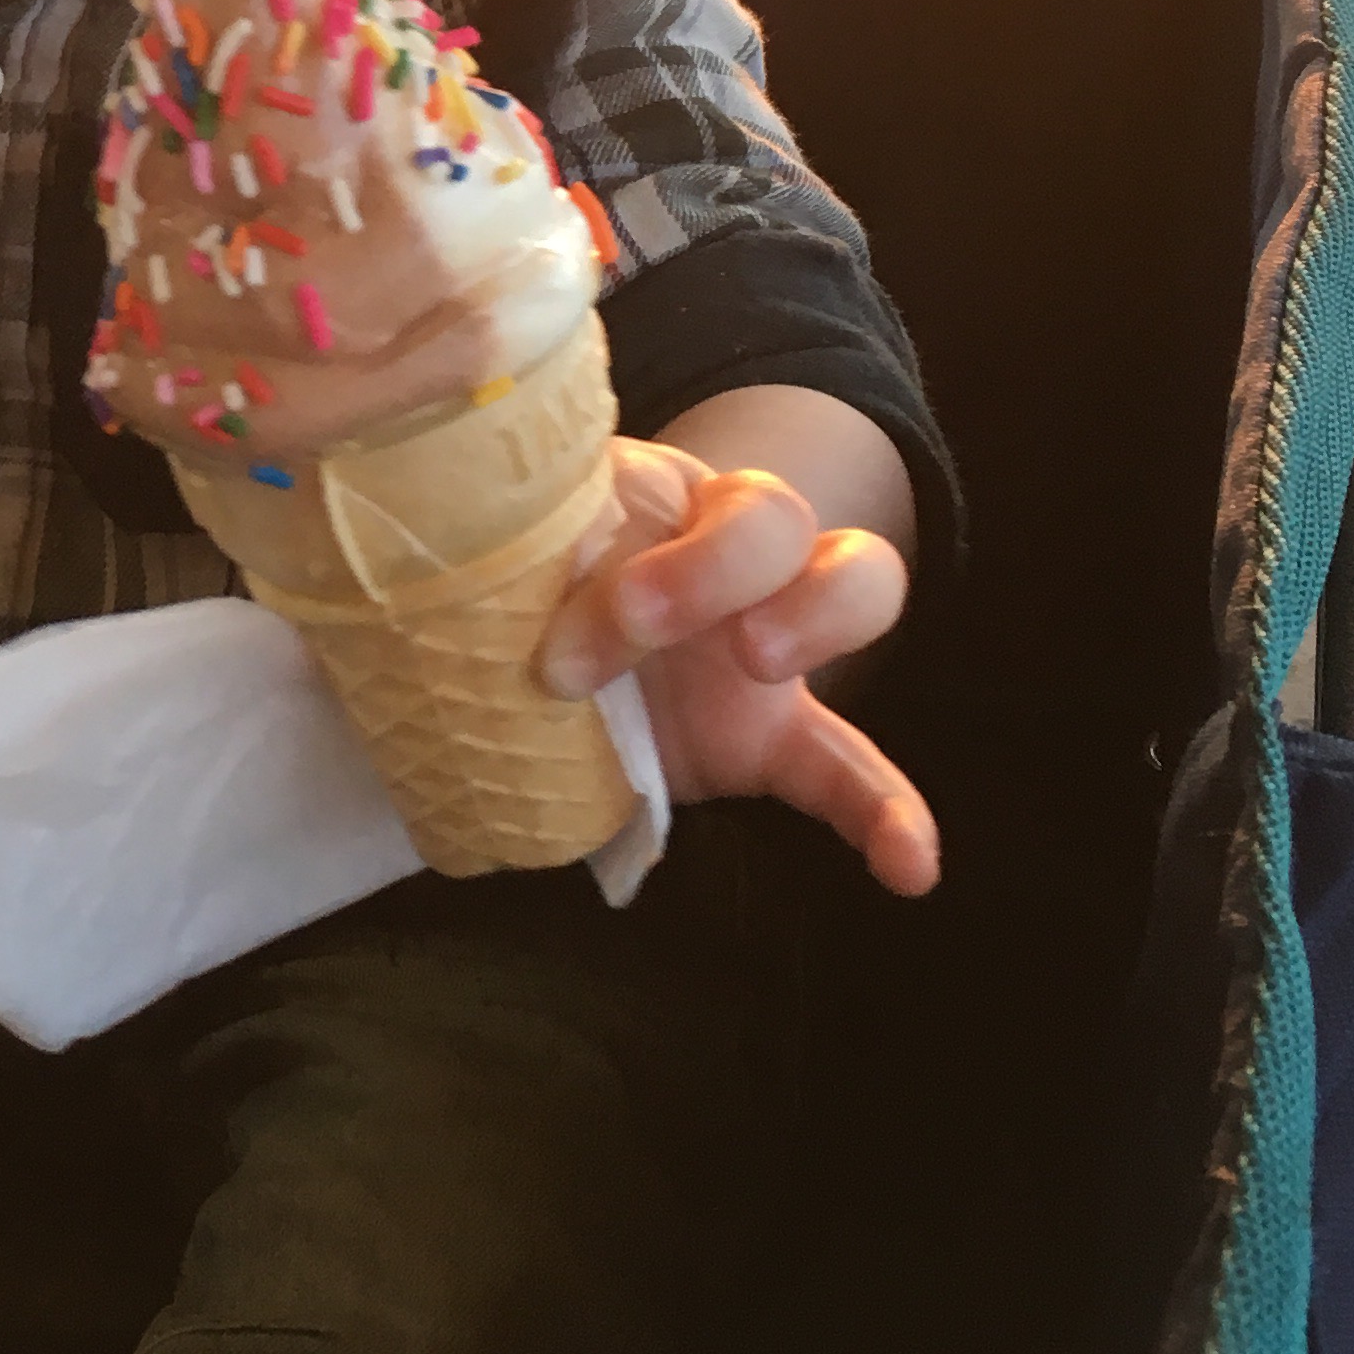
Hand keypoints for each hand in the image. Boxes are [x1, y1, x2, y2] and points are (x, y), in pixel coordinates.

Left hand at [535, 440, 936, 897]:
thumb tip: (441, 544)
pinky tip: (911, 869)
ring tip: (760, 667)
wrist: (524, 643)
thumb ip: (496, 531)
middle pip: (778, 518)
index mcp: (657, 490)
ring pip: (857, 583)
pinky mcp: (768, 737)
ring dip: (816, 618)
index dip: (659, 555)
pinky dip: (886, 814)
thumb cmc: (519, 576)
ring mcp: (762, 642)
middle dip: (706, 571)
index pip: (686, 484)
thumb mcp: (508, 540)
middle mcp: (728, 548)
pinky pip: (849, 767)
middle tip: (631, 628)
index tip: (568, 637)